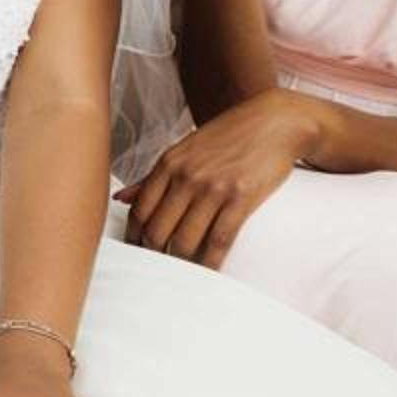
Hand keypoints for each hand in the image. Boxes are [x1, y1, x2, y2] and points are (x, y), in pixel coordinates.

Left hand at [116, 89, 322, 266]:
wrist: (275, 121)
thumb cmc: (229, 136)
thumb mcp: (185, 148)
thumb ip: (154, 176)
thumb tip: (121, 198)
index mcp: (169, 163)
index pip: (140, 211)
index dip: (135, 238)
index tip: (139, 252)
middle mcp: (186, 176)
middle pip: (157, 230)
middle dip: (155, 255)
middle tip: (160, 271)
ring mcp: (213, 187)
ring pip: (185, 241)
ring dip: (182, 264)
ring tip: (183, 274)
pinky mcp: (240, 199)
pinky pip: (219, 241)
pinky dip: (211, 263)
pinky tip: (209, 272)